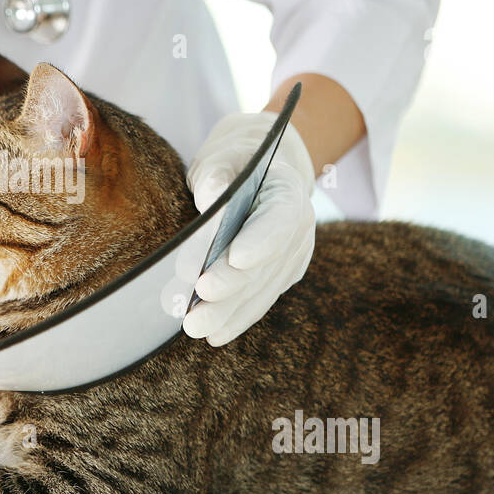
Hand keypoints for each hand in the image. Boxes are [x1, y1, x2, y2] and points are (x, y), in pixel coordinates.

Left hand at [183, 112, 315, 345]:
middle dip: (232, 287)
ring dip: (229, 312)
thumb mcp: (220, 159)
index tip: (236, 260)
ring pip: (262, 289)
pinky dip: (236, 317)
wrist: (256, 174)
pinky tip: (214, 334)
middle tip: (199, 302)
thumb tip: (212, 195)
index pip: (280, 218)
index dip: (261, 241)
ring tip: (195, 326)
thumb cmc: (232, 163)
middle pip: (267, 263)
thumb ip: (216, 175)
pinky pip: (259, 300)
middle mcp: (299, 228)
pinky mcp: (280, 276)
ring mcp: (292, 256)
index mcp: (288, 191)